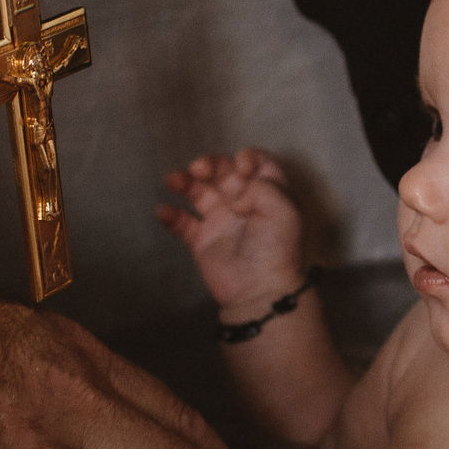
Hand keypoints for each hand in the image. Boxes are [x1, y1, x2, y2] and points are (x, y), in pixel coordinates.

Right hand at [157, 149, 305, 316]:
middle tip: (198, 169)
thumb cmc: (276, 248)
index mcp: (268, 193)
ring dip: (184, 182)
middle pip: (223, 172)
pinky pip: (182, 223)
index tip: (240, 167)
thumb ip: (262, 187)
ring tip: (173, 180)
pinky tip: (164, 211)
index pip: (256, 163)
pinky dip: (171, 215)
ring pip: (199, 192)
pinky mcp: (202, 241)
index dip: (246, 158)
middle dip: (210, 164)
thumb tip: (236, 197)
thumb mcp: (284, 209)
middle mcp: (243, 202)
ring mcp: (221, 221)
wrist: (259, 290)